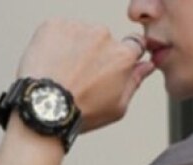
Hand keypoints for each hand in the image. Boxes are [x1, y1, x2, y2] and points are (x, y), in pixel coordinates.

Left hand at [16, 18, 156, 134]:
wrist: (45, 106)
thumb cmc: (82, 111)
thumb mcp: (118, 106)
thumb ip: (135, 81)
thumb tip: (147, 66)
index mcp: (123, 56)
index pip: (134, 44)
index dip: (125, 55)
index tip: (114, 65)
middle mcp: (103, 36)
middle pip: (105, 40)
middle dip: (97, 54)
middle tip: (84, 78)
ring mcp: (78, 28)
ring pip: (81, 35)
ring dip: (77, 49)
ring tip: (66, 73)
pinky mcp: (54, 25)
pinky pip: (60, 31)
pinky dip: (57, 44)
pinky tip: (54, 64)